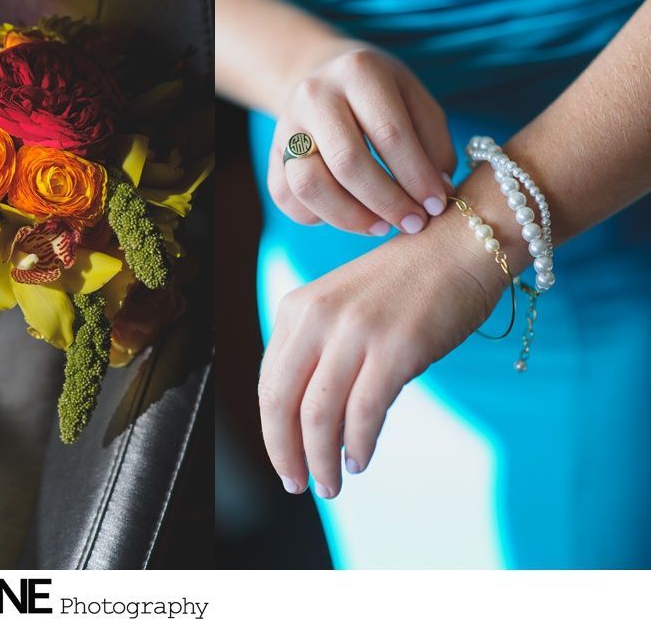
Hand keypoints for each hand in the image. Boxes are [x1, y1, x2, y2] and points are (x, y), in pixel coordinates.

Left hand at [258, 217, 507, 498]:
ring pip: (318, 415)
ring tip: (330, 486)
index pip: (269, 384)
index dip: (271, 431)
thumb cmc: (407, 285)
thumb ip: (318, 351)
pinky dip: (357, 446)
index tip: (283, 461)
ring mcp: (356, 333)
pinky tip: (358, 461)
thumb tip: (305, 422)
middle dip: (285, 453)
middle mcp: (317, 318)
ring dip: (321, 460)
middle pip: (281, 403)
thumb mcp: (343, 308)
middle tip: (297, 485)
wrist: (463, 246)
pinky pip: (364, 413)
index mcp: (297, 309)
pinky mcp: (396, 349)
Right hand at [268, 41, 455, 236]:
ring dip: (349, 217)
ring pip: (308, 184)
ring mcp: (286, 125)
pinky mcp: (271, 155)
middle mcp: (315, 95)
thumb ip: (433, 144)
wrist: (325, 79)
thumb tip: (438, 194)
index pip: (389, 133)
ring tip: (381, 226)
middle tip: (413, 223)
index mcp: (359, 72)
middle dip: (386, 201)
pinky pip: (287, 198)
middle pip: (347, 161)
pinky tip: (350, 217)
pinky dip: (319, 217)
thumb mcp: (416, 101)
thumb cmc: (382, 96)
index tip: (437, 205)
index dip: (416, 176)